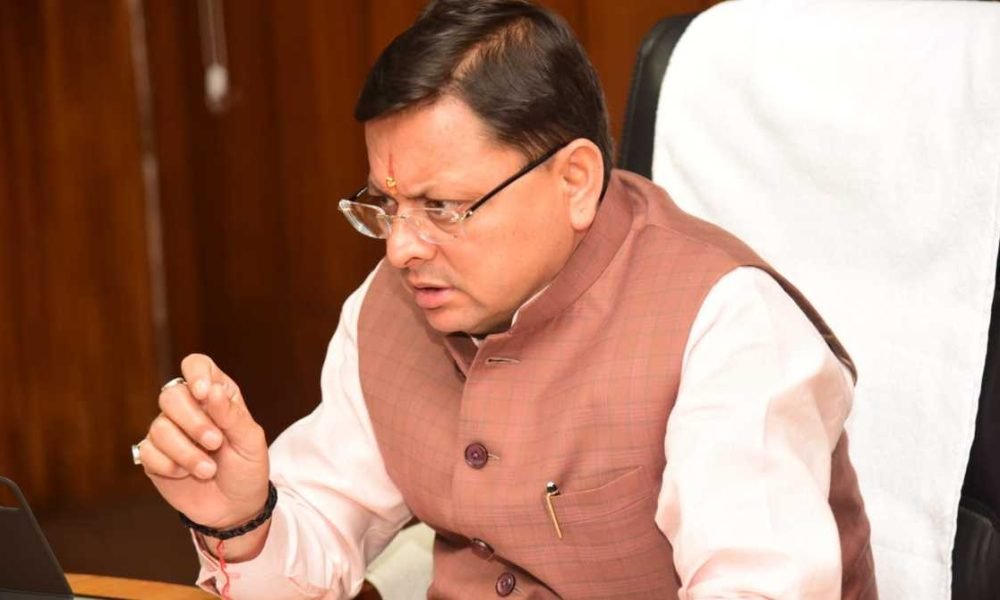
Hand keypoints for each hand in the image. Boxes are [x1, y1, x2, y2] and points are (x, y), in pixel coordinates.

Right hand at [139, 354, 269, 529]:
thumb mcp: (251, 441)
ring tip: (209, 470)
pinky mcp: (154, 457)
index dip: (196, 374)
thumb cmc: (247, 469)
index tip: (204, 393)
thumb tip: (211, 390)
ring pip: (159, 427)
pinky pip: (149, 452)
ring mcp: (169, 432)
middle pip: (171, 395)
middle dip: (194, 422)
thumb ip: (232, 415)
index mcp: (216, 396)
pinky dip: (170, 466)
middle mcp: (189, 409)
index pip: (197, 366)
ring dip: (187, 452)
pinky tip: (186, 475)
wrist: (236, 508)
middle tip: (215, 443)